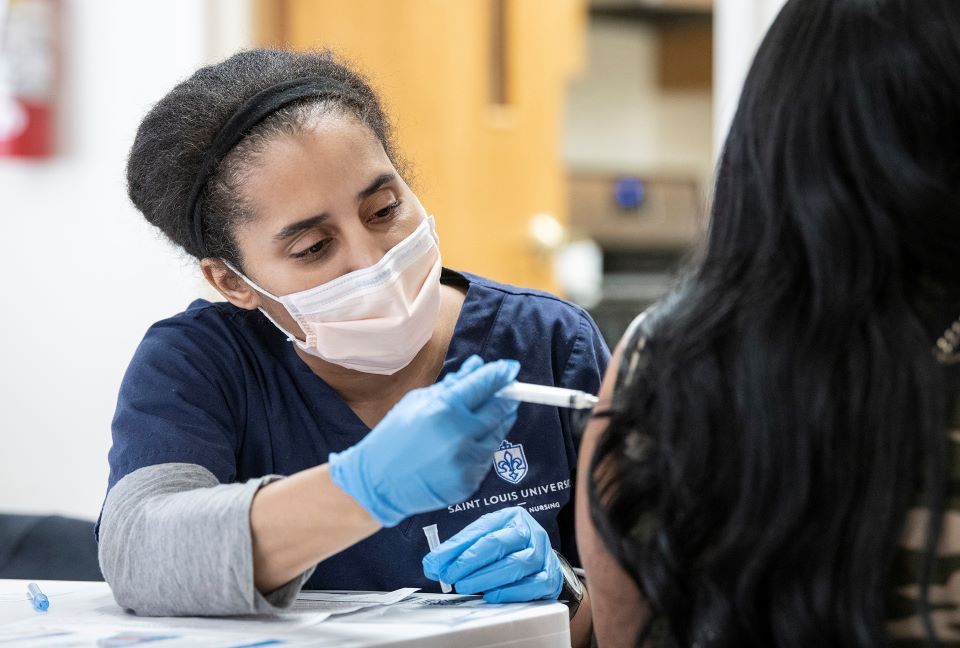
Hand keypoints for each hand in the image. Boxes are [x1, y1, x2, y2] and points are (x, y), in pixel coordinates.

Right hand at [328, 355, 519, 526]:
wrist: (378, 482)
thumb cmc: (395, 437)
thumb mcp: (418, 402)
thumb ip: (452, 385)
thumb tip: (478, 366)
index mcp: (444, 409)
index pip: (484, 384)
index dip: (501, 373)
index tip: (510, 368)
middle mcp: (460, 434)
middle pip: (499, 409)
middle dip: (507, 396)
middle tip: (510, 390)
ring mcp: (466, 461)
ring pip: (498, 434)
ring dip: (498, 421)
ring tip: (489, 415)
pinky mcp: (469, 482)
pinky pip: (486, 458)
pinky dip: (482, 447)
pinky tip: (467, 443)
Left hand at [422, 506, 563, 602]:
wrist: (540, 559)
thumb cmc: (509, 548)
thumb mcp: (485, 538)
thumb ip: (460, 549)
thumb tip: (432, 564)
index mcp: (512, 517)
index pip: (482, 531)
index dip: (457, 548)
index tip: (436, 562)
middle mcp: (531, 532)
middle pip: (499, 545)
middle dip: (470, 562)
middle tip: (449, 576)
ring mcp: (544, 554)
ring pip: (517, 565)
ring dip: (487, 578)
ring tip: (465, 586)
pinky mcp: (551, 577)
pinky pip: (532, 585)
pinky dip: (510, 592)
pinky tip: (492, 595)